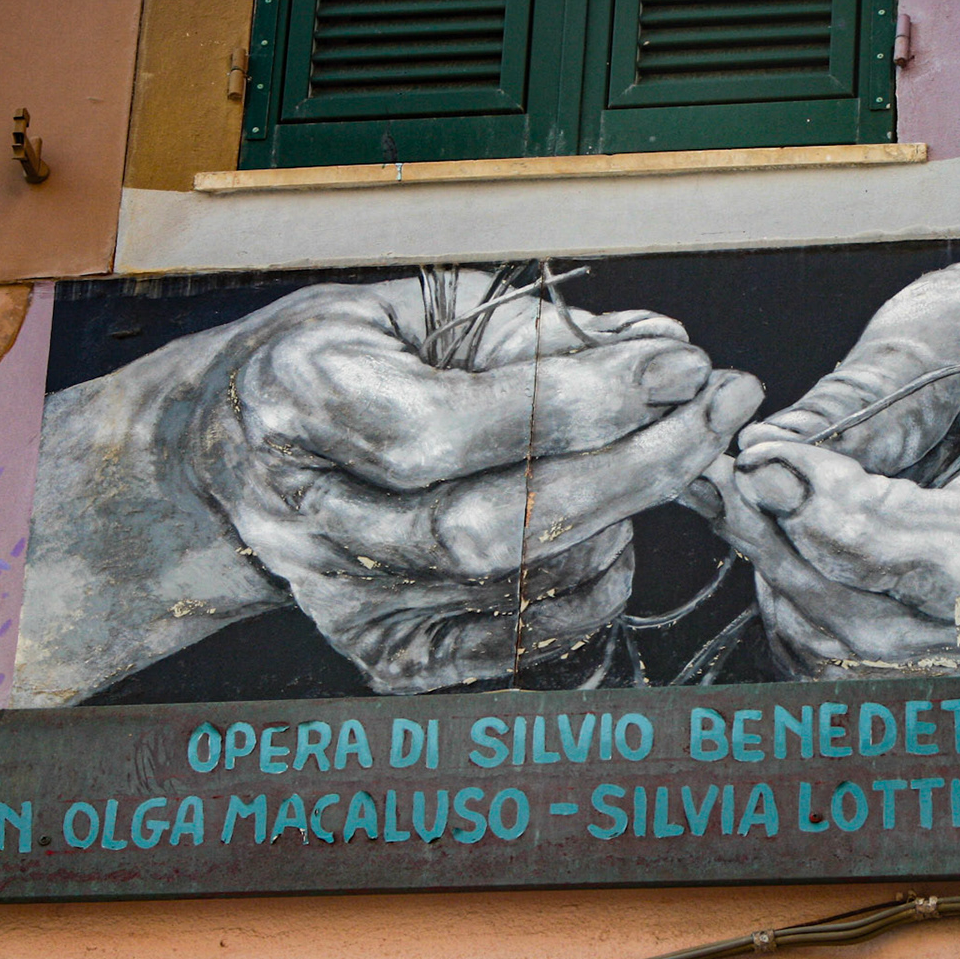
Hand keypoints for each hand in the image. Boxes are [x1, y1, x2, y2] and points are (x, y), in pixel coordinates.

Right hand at [198, 274, 762, 694]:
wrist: (239, 451)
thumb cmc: (347, 358)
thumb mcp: (418, 305)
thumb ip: (537, 331)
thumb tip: (667, 354)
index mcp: (301, 400)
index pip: (452, 426)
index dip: (580, 402)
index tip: (683, 367)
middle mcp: (309, 514)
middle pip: (495, 524)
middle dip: (636, 468)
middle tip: (721, 410)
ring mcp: (343, 598)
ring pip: (521, 590)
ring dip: (623, 520)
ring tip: (651, 455)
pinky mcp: (382, 653)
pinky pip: (523, 642)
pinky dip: (593, 588)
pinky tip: (610, 528)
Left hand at [684, 252, 959, 678]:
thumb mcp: (959, 325)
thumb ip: (864, 401)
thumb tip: (763, 459)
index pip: (958, 564)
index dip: (848, 529)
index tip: (767, 469)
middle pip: (903, 628)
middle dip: (792, 554)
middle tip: (724, 482)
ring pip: (875, 661)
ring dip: (788, 584)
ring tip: (743, 505)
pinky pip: (873, 664)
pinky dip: (810, 610)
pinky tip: (782, 542)